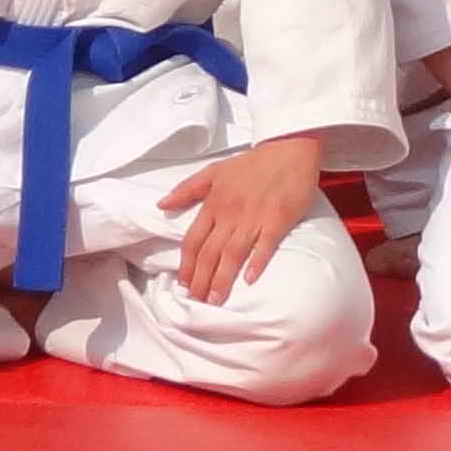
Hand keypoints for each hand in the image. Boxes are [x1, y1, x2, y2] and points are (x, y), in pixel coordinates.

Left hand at [160, 132, 324, 307]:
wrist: (289, 148)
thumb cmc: (252, 163)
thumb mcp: (214, 171)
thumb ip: (187, 189)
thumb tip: (161, 205)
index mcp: (214, 202)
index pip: (193, 240)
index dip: (186, 265)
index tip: (183, 286)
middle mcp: (230, 212)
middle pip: (210, 252)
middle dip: (201, 280)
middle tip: (197, 303)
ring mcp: (254, 216)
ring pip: (232, 253)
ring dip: (222, 279)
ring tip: (215, 301)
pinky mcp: (278, 219)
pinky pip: (265, 245)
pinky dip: (256, 263)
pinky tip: (249, 281)